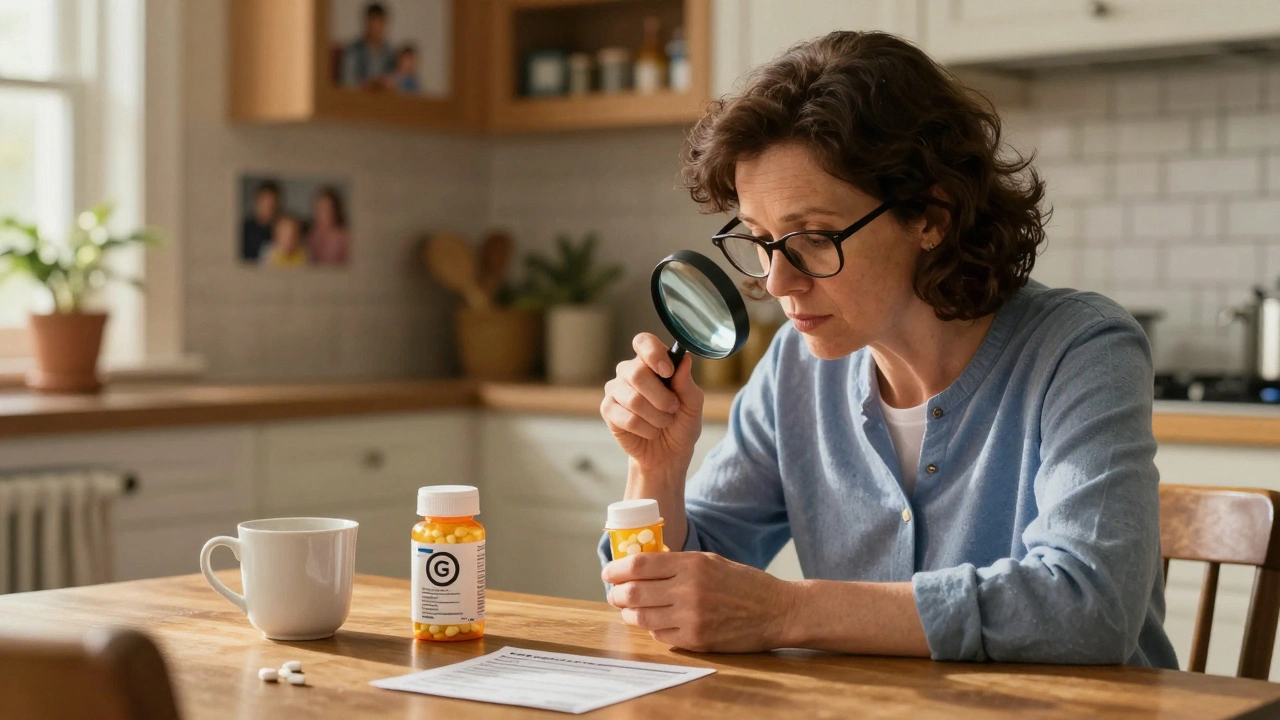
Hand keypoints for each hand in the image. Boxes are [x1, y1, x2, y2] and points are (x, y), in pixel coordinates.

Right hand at [600, 333, 703, 474]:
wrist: (668, 454)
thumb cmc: (681, 424)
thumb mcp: (693, 405)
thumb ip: (687, 383)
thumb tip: (684, 360)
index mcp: (651, 362)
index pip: (643, 342)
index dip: (654, 354)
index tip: (668, 372)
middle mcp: (630, 371)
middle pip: (637, 373)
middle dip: (661, 397)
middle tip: (673, 409)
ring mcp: (616, 390)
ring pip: (633, 399)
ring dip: (656, 417)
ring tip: (663, 423)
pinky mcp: (608, 410)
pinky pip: (626, 418)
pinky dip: (645, 428)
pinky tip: (650, 431)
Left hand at [601, 551, 799, 652]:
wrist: (776, 611)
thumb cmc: (744, 583)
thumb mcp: (711, 560)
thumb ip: (678, 563)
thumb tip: (642, 566)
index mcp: (692, 565)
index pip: (640, 565)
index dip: (617, 570)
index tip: (608, 573)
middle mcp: (688, 590)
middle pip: (634, 593)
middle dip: (617, 594)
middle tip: (615, 594)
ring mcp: (691, 618)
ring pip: (642, 617)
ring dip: (630, 614)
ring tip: (630, 610)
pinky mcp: (696, 640)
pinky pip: (660, 636)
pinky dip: (652, 629)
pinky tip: (656, 622)